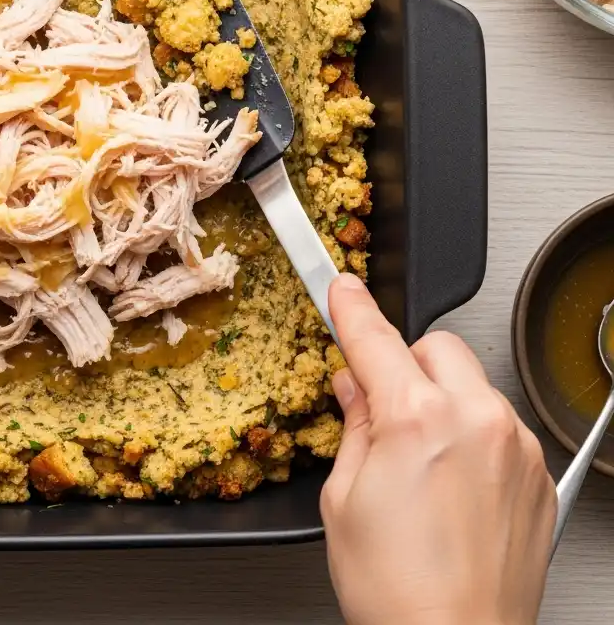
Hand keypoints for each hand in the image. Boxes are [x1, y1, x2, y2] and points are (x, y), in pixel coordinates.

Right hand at [322, 273, 554, 624]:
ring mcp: (514, 448)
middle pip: (436, 347)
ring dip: (440, 400)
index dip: (350, 307)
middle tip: (377, 405)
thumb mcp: (343, 499)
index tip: (340, 287)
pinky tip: (446, 485)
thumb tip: (356, 388)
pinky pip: (498, 426)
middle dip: (404, 362)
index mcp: (417, 420)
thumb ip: (354, 426)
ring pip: (472, 385)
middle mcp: (477, 421)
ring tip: (414, 464)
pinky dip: (470, 436)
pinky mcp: (536, 476)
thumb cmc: (397, 590)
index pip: (375, 337)